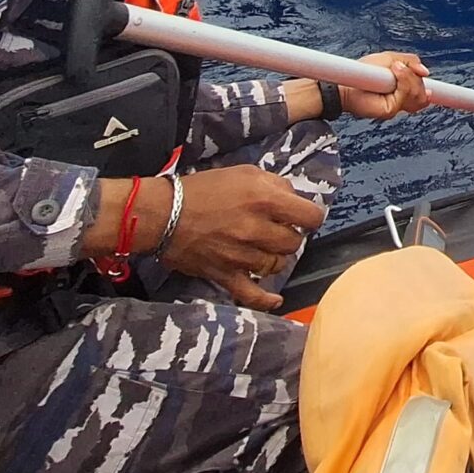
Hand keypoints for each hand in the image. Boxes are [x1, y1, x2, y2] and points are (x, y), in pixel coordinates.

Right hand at [151, 165, 324, 310]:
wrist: (163, 214)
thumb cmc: (203, 189)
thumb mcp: (244, 172)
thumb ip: (274, 184)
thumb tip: (293, 199)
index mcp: (265, 199)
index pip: (311, 216)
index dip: (309, 216)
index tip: (300, 217)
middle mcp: (257, 229)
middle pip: (294, 243)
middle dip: (287, 235)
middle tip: (273, 230)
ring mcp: (242, 256)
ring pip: (277, 266)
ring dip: (273, 258)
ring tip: (261, 248)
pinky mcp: (226, 275)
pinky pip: (252, 295)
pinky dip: (266, 300)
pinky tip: (277, 300)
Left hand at [345, 52, 430, 118]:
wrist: (346, 81)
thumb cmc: (363, 71)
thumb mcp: (390, 58)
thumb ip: (411, 62)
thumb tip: (426, 72)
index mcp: (403, 88)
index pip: (423, 94)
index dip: (430, 92)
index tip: (439, 90)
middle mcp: (401, 99)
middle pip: (424, 93)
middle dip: (416, 78)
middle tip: (400, 67)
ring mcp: (397, 106)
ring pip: (419, 96)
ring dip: (410, 79)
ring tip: (395, 69)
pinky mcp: (390, 110)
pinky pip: (406, 96)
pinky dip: (403, 82)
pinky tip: (394, 72)